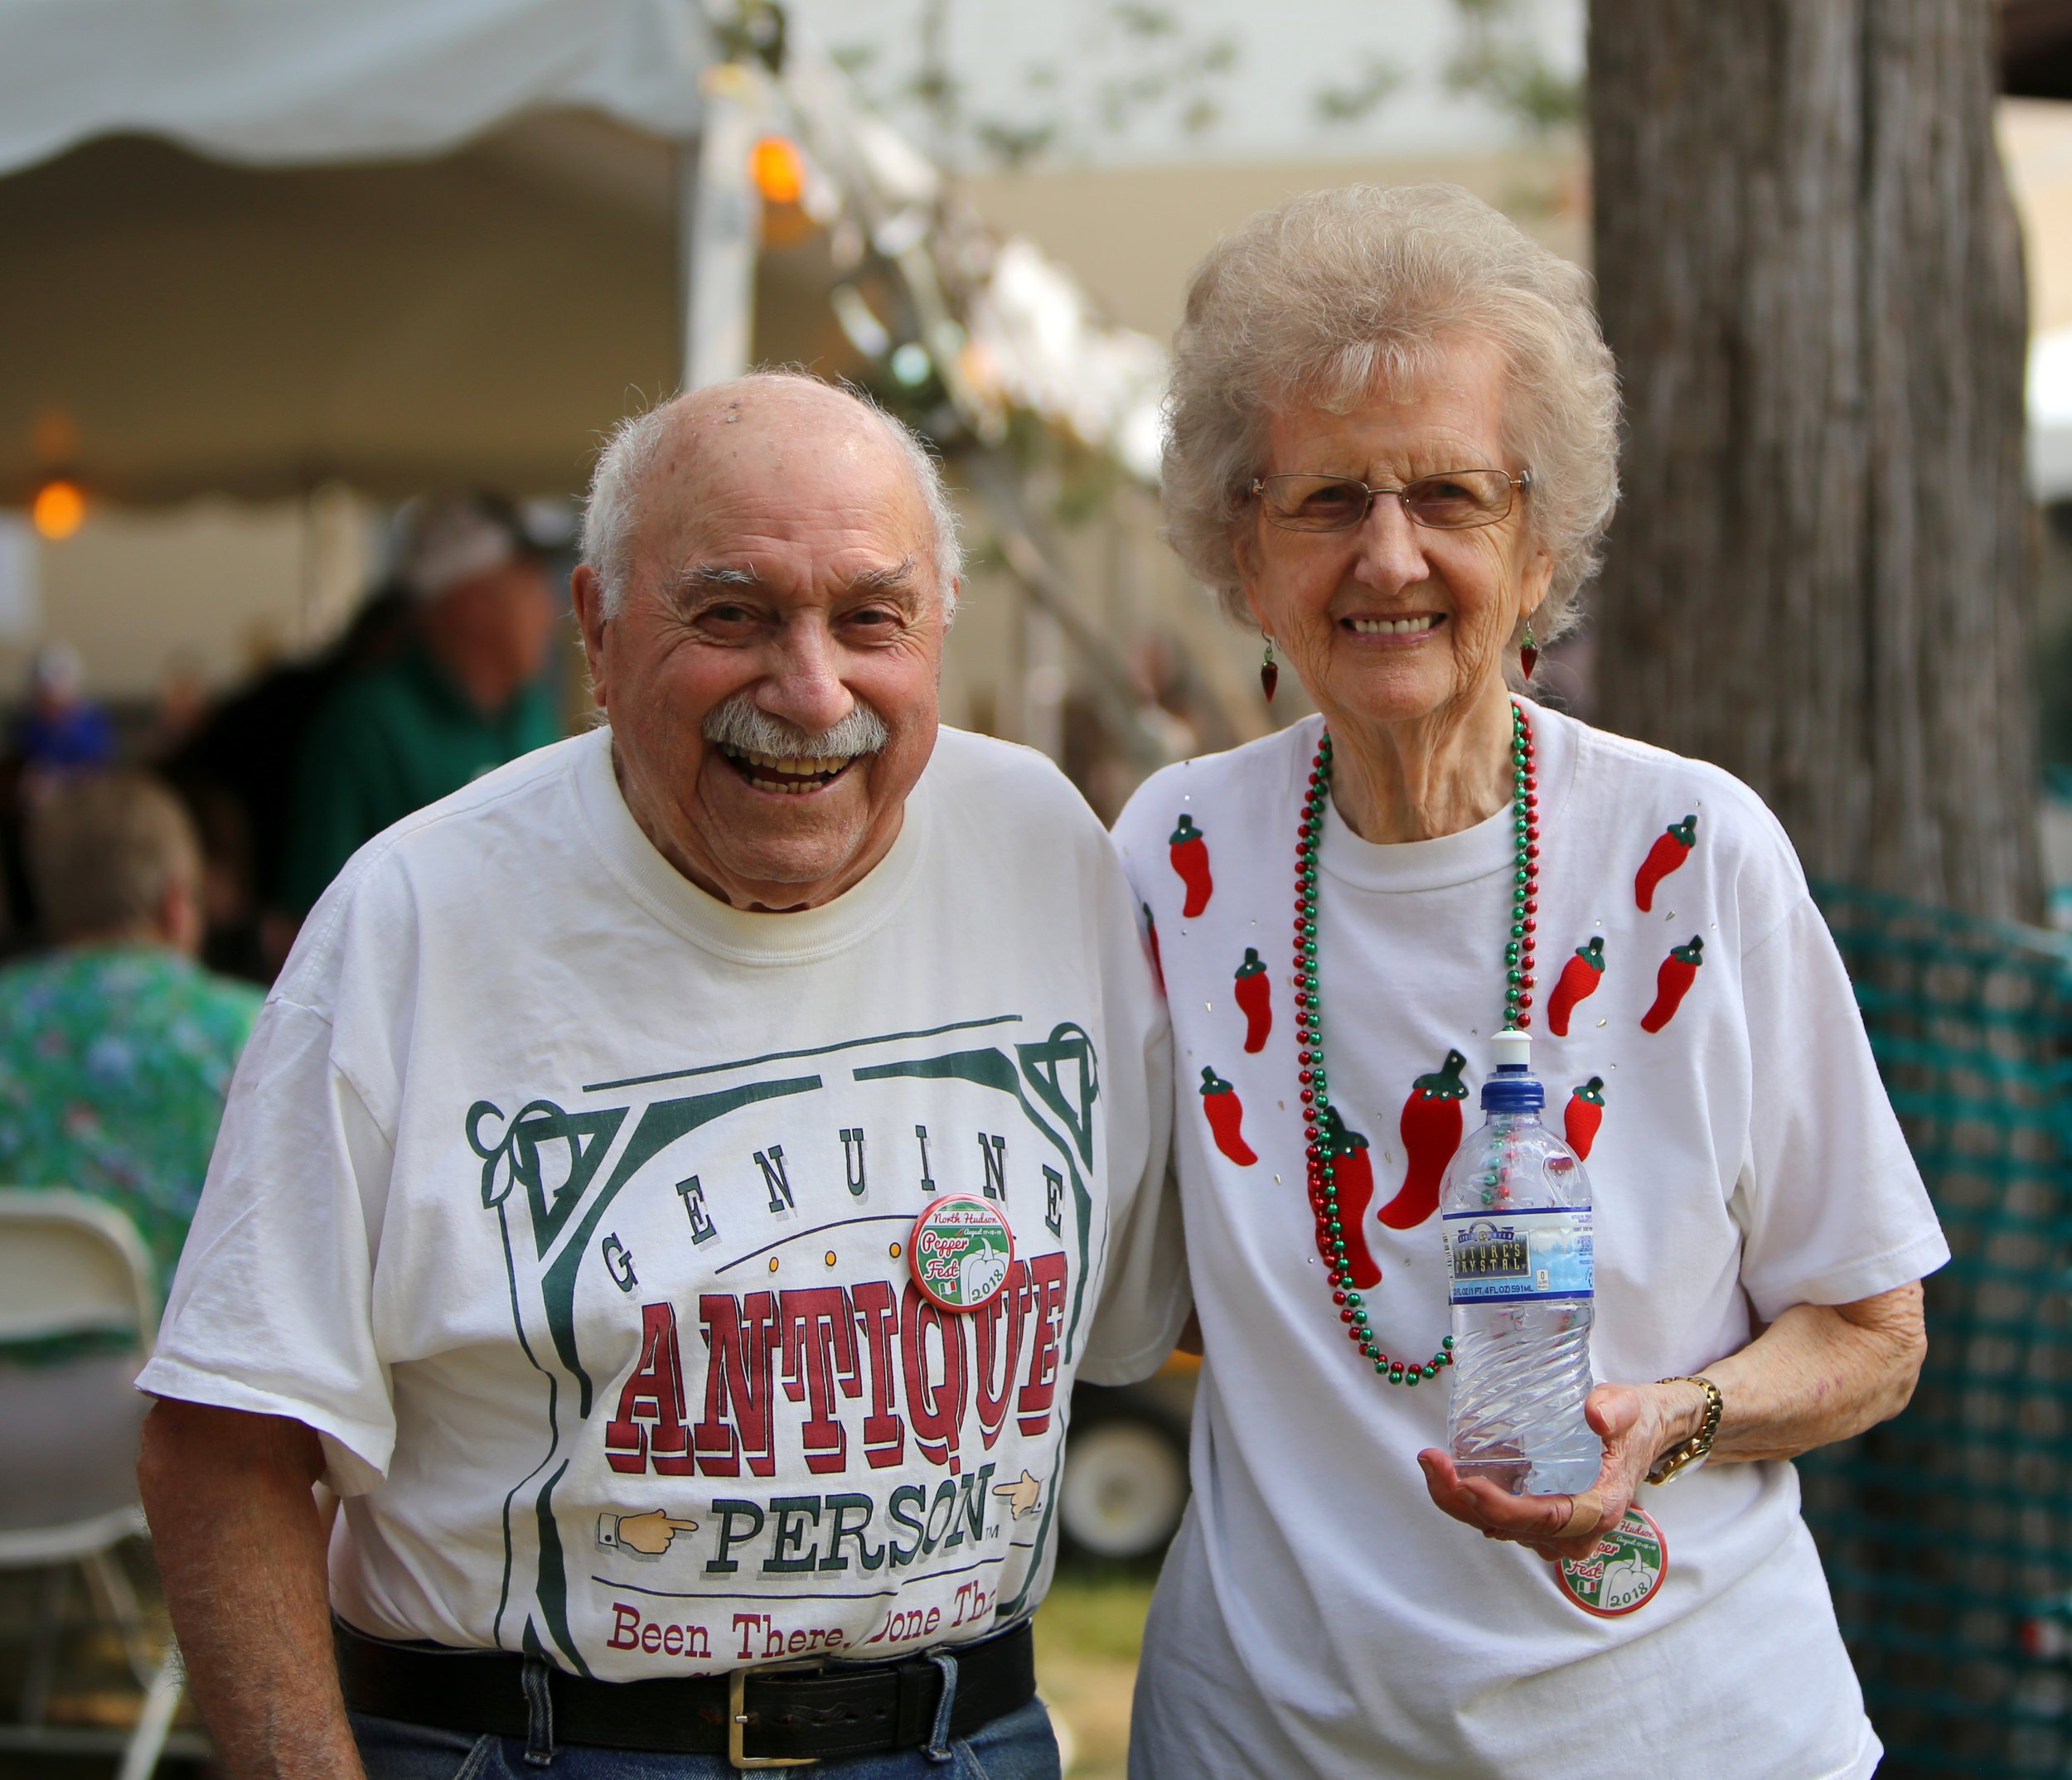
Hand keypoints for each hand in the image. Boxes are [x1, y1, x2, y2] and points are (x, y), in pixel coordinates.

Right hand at [614, 1509, 699, 1554]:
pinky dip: (657, 1547)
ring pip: (665, 1543)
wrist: (628, 1530)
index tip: (696, 1527)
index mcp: (664, 1523)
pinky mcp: (656, 1549)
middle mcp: (664, 1532)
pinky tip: (649, 1543)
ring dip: (660, 1541)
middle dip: (664, 1533)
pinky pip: (661, 1549)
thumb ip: (658, 1516)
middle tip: (653, 1532)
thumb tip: (662, 1514)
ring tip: (649, 1537)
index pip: (678, 1524)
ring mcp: (660, 1541)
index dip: (687, 1526)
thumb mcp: (649, 1516)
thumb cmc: (639, 1522)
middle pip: (670, 1535)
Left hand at [1415, 1381, 1697, 1563]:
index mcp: (1598, 1509)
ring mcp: (1557, 1531)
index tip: (1467, 1484)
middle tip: (1430, 1461)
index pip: (1545, 1518)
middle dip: (1463, 1501)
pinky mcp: (1542, 1520)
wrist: (1645, 1431)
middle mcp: (1576, 1531)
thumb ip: (1615, 1409)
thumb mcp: (1631, 1406)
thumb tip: (1595, 1415)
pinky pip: (1499, 1519)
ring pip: (1498, 1526)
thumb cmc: (1635, 1421)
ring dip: (1459, 1501)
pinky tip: (1448, 1470)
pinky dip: (1470, 1499)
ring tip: (1430, 1462)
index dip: (1503, 1507)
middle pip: (1510, 1526)